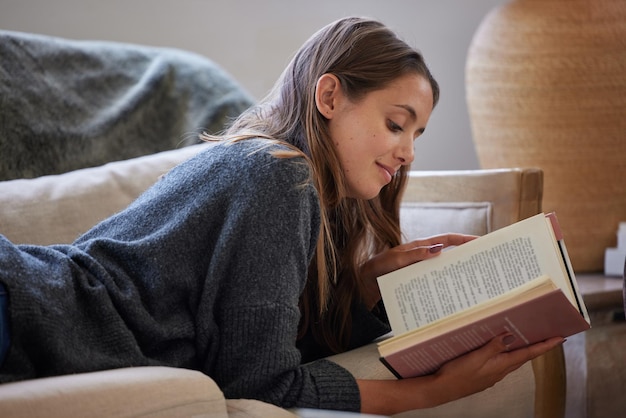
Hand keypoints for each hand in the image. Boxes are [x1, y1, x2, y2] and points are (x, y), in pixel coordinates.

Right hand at [357, 334, 564, 414]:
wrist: (441, 389)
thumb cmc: (457, 374)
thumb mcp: (475, 358)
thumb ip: (493, 347)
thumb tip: (510, 336)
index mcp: (501, 365)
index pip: (528, 354)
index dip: (545, 346)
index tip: (560, 338)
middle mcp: (500, 370)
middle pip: (523, 356)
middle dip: (536, 346)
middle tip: (546, 334)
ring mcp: (491, 373)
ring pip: (511, 359)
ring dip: (520, 348)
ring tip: (525, 337)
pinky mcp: (482, 374)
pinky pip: (498, 361)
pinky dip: (504, 352)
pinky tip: (498, 346)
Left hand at [360, 234, 476, 308]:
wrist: (365, 282)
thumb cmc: (378, 267)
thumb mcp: (396, 260)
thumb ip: (415, 254)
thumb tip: (440, 248)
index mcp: (420, 246)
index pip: (447, 239)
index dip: (464, 239)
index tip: (480, 240)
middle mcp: (423, 255)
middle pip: (450, 253)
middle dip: (466, 256)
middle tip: (483, 263)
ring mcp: (421, 267)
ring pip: (444, 268)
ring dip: (457, 272)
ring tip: (473, 281)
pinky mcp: (418, 279)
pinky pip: (435, 280)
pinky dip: (445, 284)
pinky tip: (452, 293)